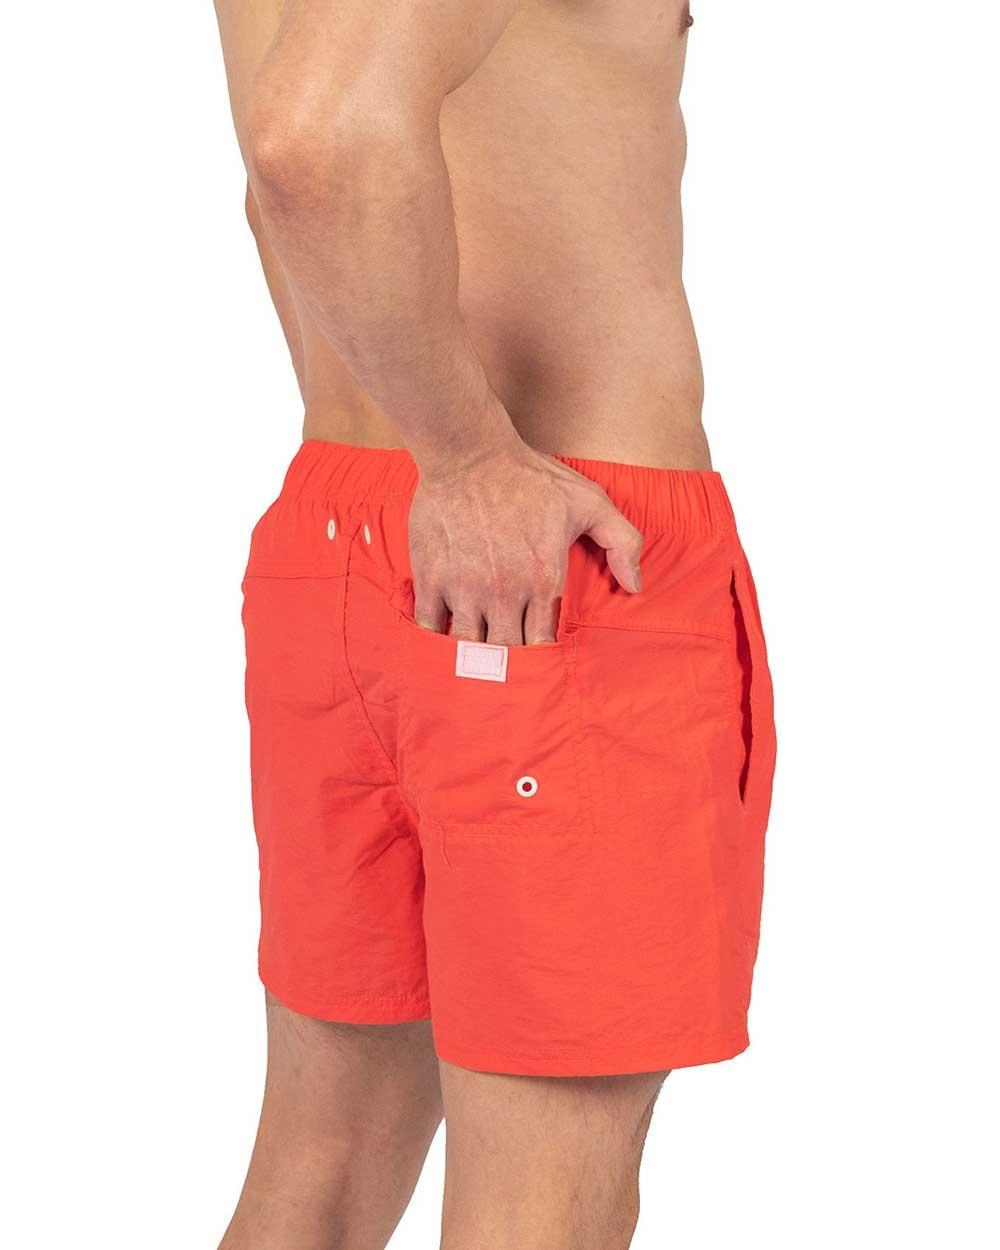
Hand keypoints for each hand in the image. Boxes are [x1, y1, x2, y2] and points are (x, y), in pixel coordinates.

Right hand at [408, 439, 642, 644]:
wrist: (470, 454)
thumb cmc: (530, 477)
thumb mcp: (590, 501)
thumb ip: (623, 542)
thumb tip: (636, 586)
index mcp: (543, 581)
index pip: (542, 644)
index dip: (540, 652)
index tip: (535, 645)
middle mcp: (504, 593)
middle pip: (506, 652)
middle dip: (508, 658)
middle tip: (507, 649)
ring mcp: (464, 588)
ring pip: (469, 646)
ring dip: (474, 648)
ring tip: (478, 642)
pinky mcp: (431, 578)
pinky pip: (431, 627)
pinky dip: (438, 634)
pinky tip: (445, 626)